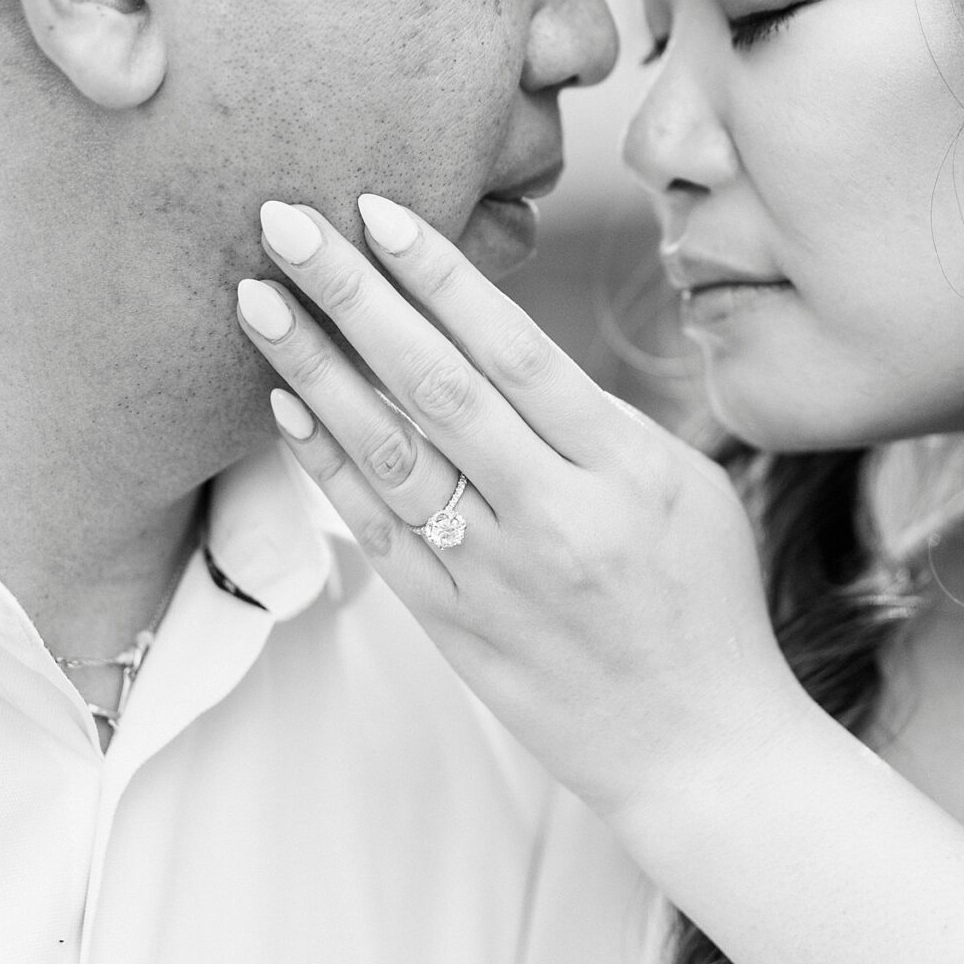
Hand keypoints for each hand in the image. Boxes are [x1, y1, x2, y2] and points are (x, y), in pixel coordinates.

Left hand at [235, 194, 803, 822]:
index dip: (441, 277)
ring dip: (316, 371)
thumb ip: (598, 420)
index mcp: (624, 470)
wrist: (701, 752)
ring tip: (259, 301)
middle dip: (355, 297)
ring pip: (390, 457)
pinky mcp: (457, 629)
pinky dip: (327, 466)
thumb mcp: (686, 491)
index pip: (515, 351)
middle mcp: (556, 519)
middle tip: (285, 224)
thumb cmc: (705, 605)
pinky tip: (285, 406)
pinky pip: (377, 534)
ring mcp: (500, 579)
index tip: (377, 211)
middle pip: (436, 388)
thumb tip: (500, 347)